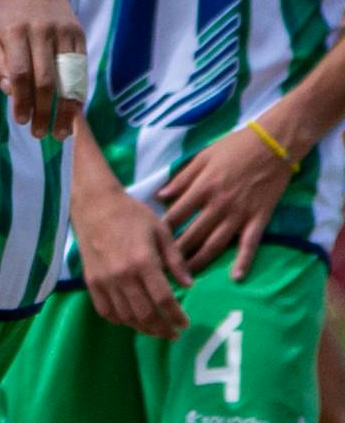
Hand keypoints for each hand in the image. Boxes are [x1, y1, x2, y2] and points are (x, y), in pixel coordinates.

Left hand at [0, 0, 85, 140]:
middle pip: (46, 79)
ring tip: (62, 131)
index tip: (22, 121)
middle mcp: (42, 32)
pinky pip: (81, 69)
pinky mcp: (79, 35)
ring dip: (66, 108)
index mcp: (15, 31)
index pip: (20, 73)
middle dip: (44, 111)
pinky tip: (74, 111)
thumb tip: (8, 92)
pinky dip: (79, 93)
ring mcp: (64, 33)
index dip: (22, 100)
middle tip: (40, 134)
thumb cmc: (6, 15)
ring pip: (69, 77)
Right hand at [73, 173, 188, 333]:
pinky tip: (131, 321)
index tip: (185, 324)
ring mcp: (104, 281)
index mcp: (143, 262)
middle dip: (162, 329)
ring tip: (156, 331)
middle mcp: (122, 276)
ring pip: (125, 316)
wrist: (94, 206)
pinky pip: (105, 310)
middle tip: (173, 334)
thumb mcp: (162, 231)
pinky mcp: (90, 282)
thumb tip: (189, 284)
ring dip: (143, 328)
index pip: (163, 299)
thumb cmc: (132, 215)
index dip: (176, 316)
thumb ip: (176, 260)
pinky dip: (120, 320)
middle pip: (145, 314)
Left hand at [155, 120, 301, 281]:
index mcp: (202, 188)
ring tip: (186, 277)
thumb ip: (182, 178)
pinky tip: (235, 278)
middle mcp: (218, 205)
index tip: (149, 244)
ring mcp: (240, 214)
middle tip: (161, 269)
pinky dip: (243, 262)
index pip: (175, 216)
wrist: (274, 144)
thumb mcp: (202, 157)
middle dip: (175, 254)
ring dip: (200, 262)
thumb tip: (159, 195)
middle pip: (192, 235)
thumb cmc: (234, 147)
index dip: (161, 232)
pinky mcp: (259, 218)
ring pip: (215, 244)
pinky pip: (250, 244)